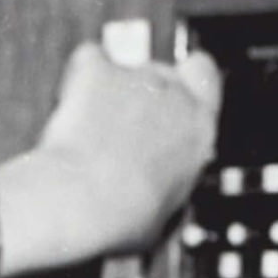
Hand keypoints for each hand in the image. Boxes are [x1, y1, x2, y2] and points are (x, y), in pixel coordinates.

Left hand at [0, 41, 222, 277]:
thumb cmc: (121, 217)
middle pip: (165, 74)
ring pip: (128, 68)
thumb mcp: (164, 218)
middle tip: (124, 125)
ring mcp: (136, 80)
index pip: (206, 80)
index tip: (176, 99)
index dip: (189, 84)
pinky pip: (90, 59)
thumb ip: (170, 189)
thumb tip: (161, 201)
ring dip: (112, 89)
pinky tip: (71, 100)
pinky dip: (80, 75)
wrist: (82, 201)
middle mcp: (174, 97)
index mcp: (199, 132)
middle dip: (146, 94)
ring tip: (90, 126)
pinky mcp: (99, 72)